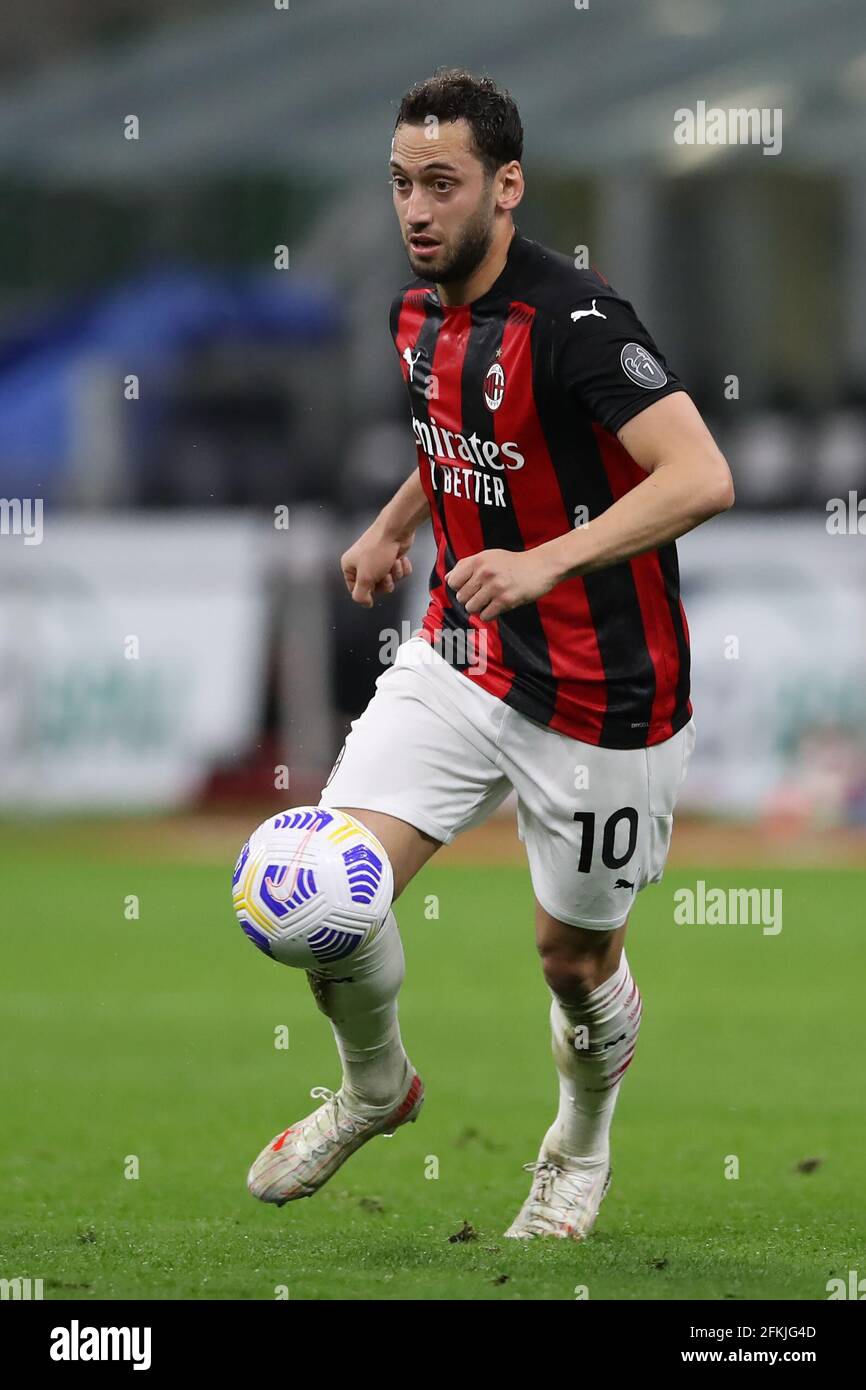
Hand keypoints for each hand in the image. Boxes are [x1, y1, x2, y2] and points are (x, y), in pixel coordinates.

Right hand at [341, 525, 414, 607]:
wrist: (396, 531)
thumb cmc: (377, 549)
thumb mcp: (364, 578)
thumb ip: (360, 595)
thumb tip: (364, 603)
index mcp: (350, 566)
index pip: (356, 590)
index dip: (368, 592)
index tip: (374, 587)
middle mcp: (362, 563)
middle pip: (375, 587)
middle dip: (384, 582)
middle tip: (384, 574)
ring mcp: (378, 560)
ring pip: (390, 580)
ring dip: (394, 574)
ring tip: (392, 562)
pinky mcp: (392, 556)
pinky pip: (399, 572)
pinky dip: (402, 567)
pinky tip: (399, 558)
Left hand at [445, 546, 561, 620]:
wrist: (541, 566)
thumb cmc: (513, 563)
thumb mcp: (489, 556)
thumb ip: (467, 565)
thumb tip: (448, 578)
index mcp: (478, 560)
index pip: (452, 582)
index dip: (459, 587)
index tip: (470, 587)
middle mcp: (485, 572)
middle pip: (461, 597)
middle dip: (470, 599)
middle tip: (483, 595)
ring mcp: (495, 586)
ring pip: (471, 608)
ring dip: (479, 608)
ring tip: (490, 601)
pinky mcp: (506, 600)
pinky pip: (486, 616)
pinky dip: (489, 615)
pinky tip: (498, 606)